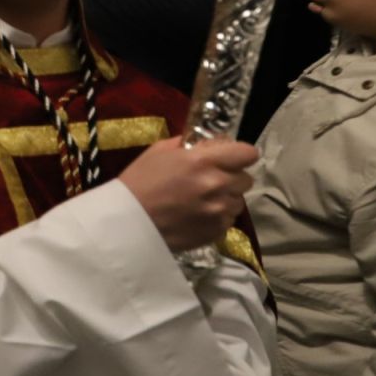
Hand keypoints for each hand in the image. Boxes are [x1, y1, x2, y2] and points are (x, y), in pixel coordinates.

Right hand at [119, 137, 258, 252]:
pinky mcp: (216, 231)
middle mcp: (218, 185)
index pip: (248, 153)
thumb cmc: (139, 181)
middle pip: (246, 179)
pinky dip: (217, 217)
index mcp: (204, 161)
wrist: (127, 221)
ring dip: (226, 198)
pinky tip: (197, 215)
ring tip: (203, 201)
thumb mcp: (159, 151)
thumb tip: (209, 145)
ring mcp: (219, 211)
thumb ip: (189, 145)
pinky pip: (228, 220)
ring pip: (239, 201)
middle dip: (231, 177)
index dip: (239, 154)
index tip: (229, 158)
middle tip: (211, 180)